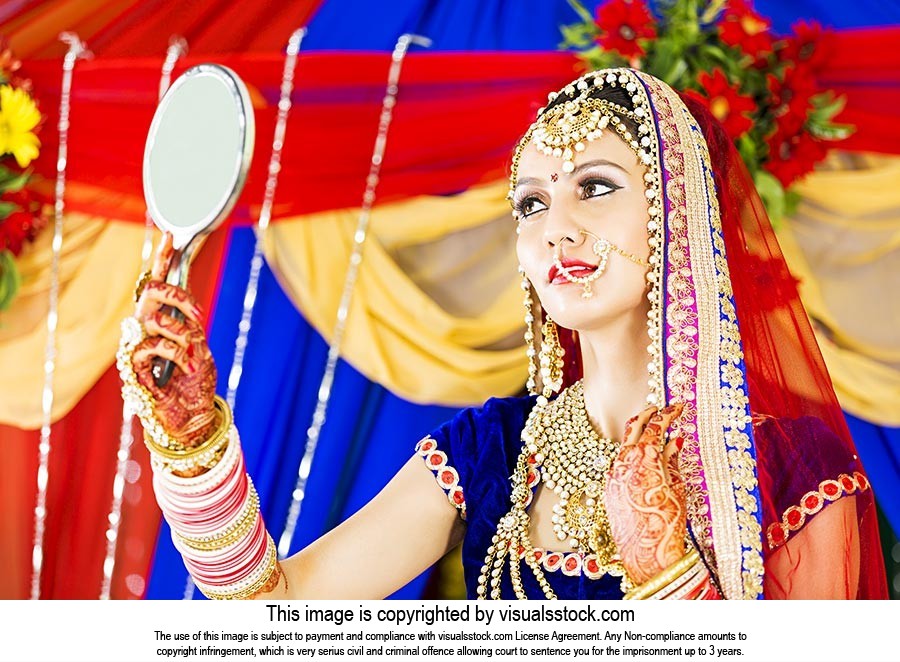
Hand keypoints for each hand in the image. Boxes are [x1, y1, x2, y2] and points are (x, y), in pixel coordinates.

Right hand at [132, 232, 217, 447]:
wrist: (192, 417)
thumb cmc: (195, 383)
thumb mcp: (199, 347)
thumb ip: (189, 326)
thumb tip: (184, 307)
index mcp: (163, 322)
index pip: (159, 286)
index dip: (163, 261)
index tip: (170, 236)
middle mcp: (146, 330)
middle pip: (149, 292)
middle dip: (171, 290)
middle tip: (193, 308)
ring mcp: (137, 347)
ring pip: (151, 317)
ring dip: (180, 330)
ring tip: (193, 350)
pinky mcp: (132, 367)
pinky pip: (149, 345)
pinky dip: (173, 351)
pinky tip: (182, 364)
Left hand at [604, 404, 686, 584]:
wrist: (648, 554)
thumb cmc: (668, 523)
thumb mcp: (677, 488)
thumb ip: (673, 460)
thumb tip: (675, 441)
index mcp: (645, 458)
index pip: (656, 427)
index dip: (667, 414)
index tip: (677, 407)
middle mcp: (624, 462)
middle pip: (633, 428)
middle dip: (647, 415)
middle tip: (659, 409)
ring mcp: (613, 475)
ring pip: (624, 446)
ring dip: (638, 437)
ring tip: (652, 433)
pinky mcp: (608, 488)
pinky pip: (618, 464)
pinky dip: (630, 457)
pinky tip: (642, 460)